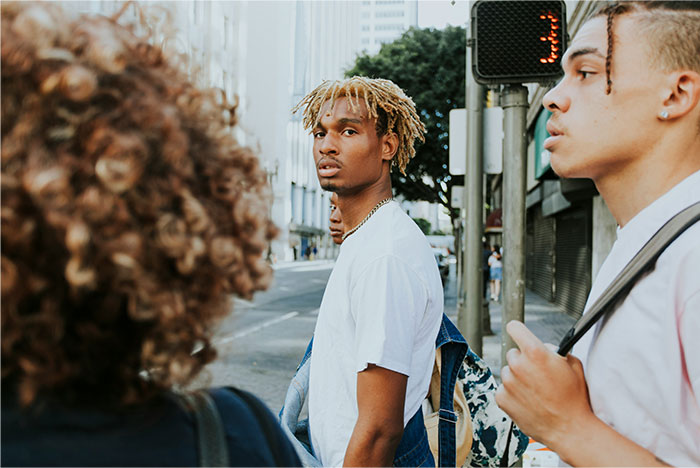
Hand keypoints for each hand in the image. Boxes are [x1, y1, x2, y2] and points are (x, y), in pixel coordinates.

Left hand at [495, 321, 593, 449]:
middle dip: (524, 360)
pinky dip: (512, 393)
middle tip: (538, 374)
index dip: (518, 331)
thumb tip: (544, 347)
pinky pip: (503, 389)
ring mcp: (508, 382)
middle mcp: (518, 365)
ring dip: (517, 377)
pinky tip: (528, 400)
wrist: (569, 429)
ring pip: (508, 372)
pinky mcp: (502, 398)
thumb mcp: (573, 365)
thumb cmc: (574, 398)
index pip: (514, 328)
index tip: (519, 334)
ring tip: (535, 391)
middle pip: (513, 353)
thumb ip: (555, 350)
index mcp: (535, 353)